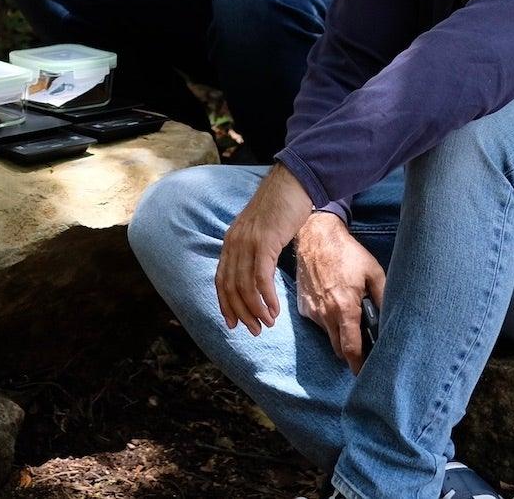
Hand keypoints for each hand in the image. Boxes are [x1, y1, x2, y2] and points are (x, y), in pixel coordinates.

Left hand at [215, 164, 313, 335]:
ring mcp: (248, 241)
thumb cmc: (281, 208)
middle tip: (254, 331)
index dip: (225, 304)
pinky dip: (266, 298)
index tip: (233, 324)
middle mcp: (234, 242)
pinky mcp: (264, 241)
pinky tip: (275, 310)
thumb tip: (258, 274)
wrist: (292, 183)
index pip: (221, 279)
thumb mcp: (261, 231)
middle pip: (230, 287)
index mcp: (231, 240)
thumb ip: (255, 250)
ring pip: (244, 285)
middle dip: (241, 313)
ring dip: (255, 310)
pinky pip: (261, 277)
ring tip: (267, 324)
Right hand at [295, 212, 385, 373]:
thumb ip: (384, 298)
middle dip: (350, 352)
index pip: (351, 350)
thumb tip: (394, 320)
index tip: (366, 375)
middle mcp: (326, 314)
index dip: (359, 367)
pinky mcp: (303, 305)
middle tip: (363, 345)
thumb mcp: (374, 272)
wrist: (315, 235)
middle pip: (338, 350)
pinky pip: (318, 322)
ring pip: (328, 336)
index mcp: (345, 308)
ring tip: (348, 318)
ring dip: (339, 334)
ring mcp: (312, 310)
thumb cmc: (347, 253)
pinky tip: (334, 304)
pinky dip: (327, 321)